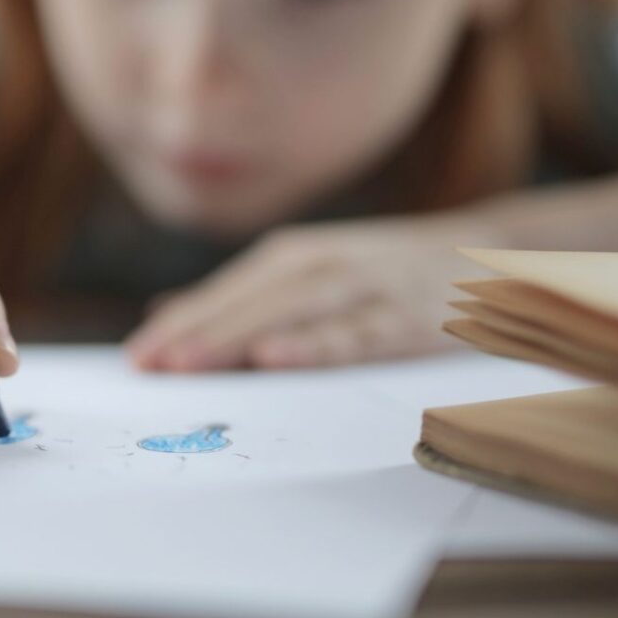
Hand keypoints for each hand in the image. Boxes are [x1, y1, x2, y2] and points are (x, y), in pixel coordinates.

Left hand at [125, 212, 501, 371]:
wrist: (481, 251)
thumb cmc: (378, 270)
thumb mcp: (307, 271)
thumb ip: (242, 296)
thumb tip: (166, 312)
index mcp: (292, 257)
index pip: (224, 293)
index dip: (179, 323)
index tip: (136, 357)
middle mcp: (320, 264)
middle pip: (248, 302)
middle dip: (194, 333)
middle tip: (148, 365)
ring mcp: (363, 287)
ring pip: (290, 313)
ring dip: (235, 337)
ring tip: (187, 364)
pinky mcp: (403, 316)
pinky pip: (353, 334)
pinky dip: (313, 344)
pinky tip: (274, 359)